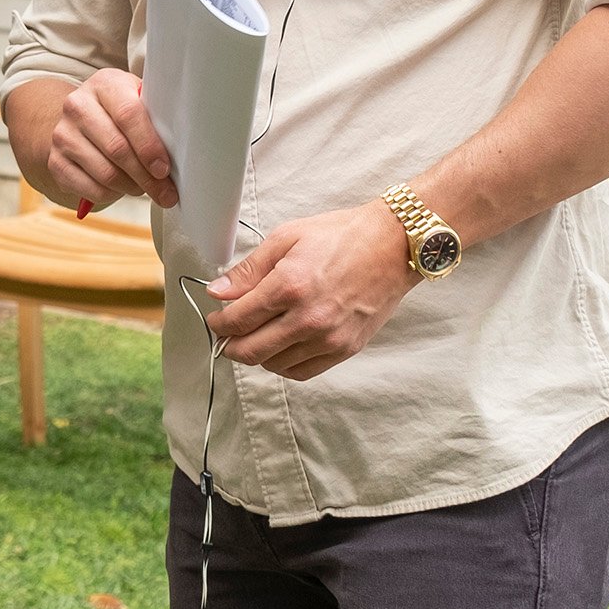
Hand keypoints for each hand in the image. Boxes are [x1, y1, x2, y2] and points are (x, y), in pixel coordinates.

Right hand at [43, 68, 174, 209]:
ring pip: (105, 173)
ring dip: (132, 187)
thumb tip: (183, 149)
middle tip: (166, 193)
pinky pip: (91, 188)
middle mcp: (77, 106)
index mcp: (104, 84)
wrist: (78, 119)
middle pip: (117, 149)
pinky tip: (122, 188)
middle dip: (146, 177)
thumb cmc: (120, 111)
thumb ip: (156, 116)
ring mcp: (63, 135)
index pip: (129, 115)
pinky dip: (113, 195)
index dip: (149, 146)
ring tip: (145, 188)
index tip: (164, 169)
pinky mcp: (55, 162)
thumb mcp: (137, 100)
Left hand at [201, 203, 416, 381]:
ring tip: (255, 336)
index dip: (218, 324)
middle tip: (225, 336)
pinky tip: (280, 347)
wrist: (393, 245)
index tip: (215, 320)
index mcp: (288, 286)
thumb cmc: (342, 236)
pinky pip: (302, 372)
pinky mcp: (345, 349)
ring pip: (274, 365)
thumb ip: (248, 270)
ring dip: (257, 354)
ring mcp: (328, 338)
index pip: (237, 321)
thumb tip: (217, 292)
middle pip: (251, 350)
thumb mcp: (287, 238)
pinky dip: (283, 365)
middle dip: (230, 346)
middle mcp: (308, 318)